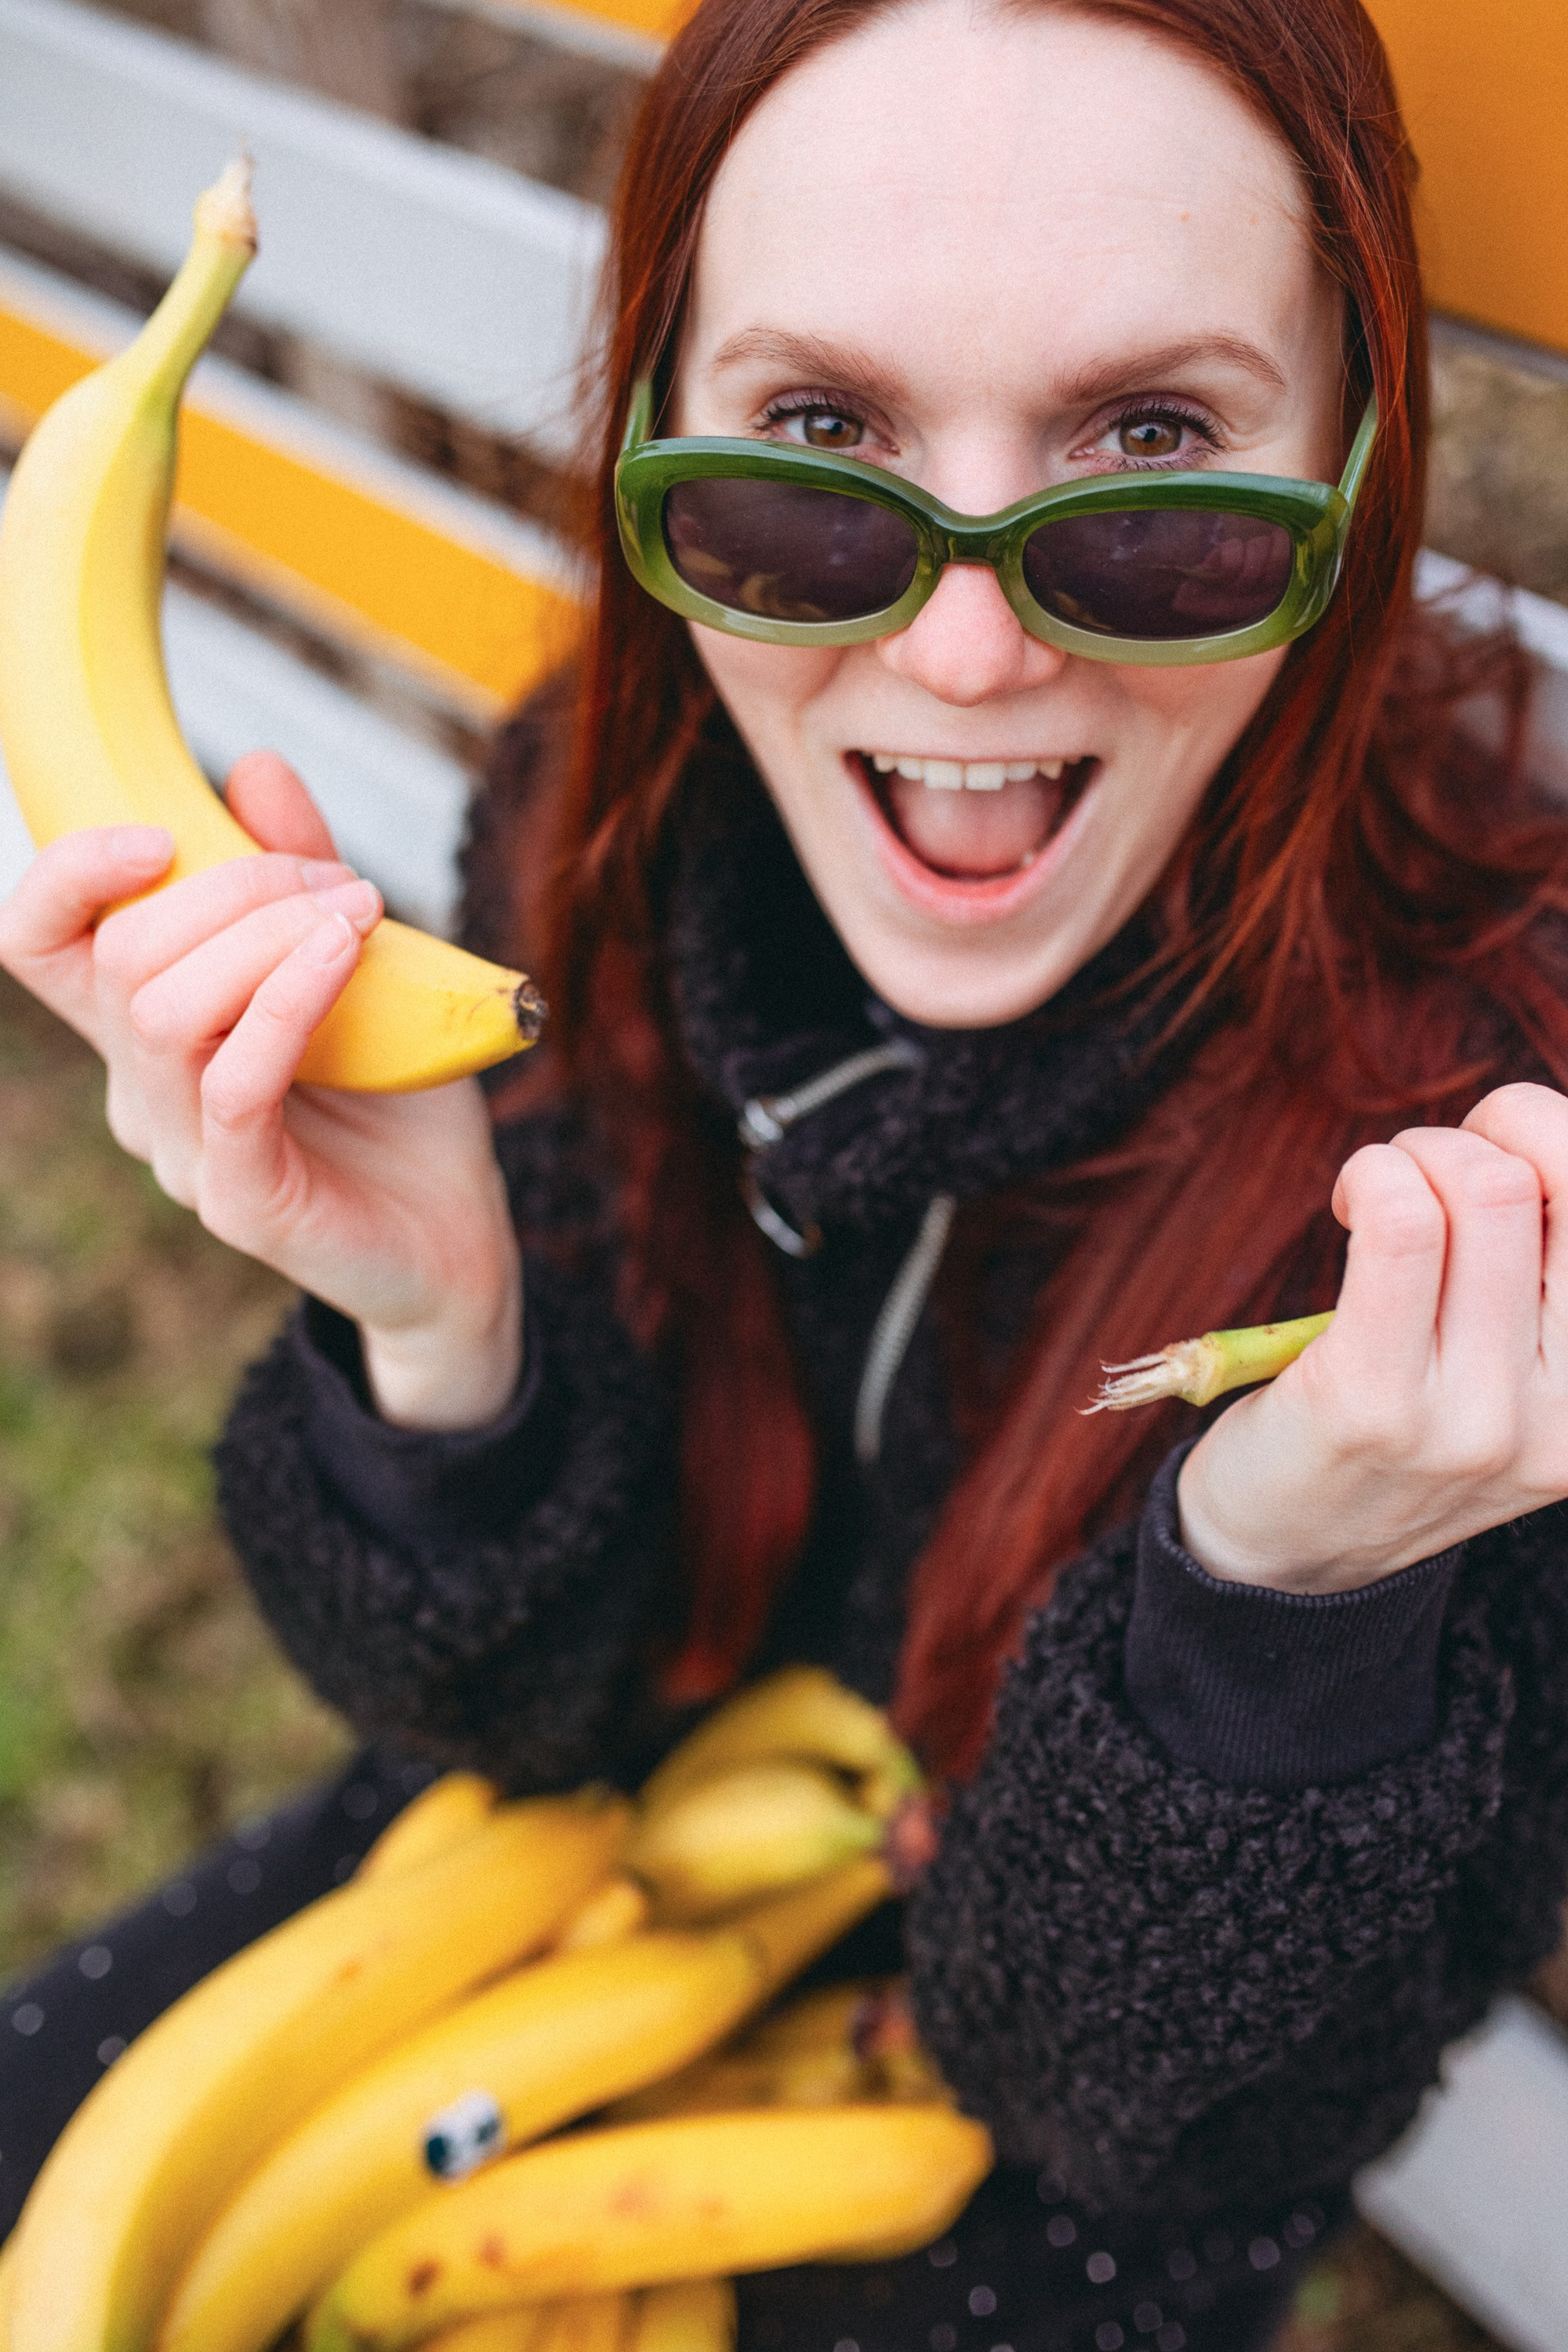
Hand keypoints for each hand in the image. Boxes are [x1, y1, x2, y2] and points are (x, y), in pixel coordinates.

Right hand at [0, 753, 521, 1428]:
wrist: (459, 1235)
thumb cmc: (400, 1105)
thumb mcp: (354, 967)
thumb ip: (299, 878)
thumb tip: (252, 767)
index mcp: (145, 1033)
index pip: (39, 944)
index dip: (66, 875)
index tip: (157, 830)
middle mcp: (144, 1094)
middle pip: (122, 957)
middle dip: (232, 886)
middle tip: (338, 882)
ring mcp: (183, 1154)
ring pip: (163, 1012)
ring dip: (262, 935)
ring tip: (355, 913)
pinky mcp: (240, 1203)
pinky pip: (232, 1083)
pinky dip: (285, 1000)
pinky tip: (341, 955)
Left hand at [1177, 1083, 1567, 1590]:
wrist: (1284, 1557)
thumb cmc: (1395, 1422)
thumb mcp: (1509, 1374)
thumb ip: (1539, 1276)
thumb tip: (1532, 1135)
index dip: (1557, 1139)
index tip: (1501, 1156)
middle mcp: (1563, 1419)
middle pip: (1563, 1183)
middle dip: (1491, 1130)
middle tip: (1428, 1165)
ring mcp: (1474, 1420)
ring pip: (1482, 1191)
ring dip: (1416, 1153)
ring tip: (1377, 1189)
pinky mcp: (1374, 1404)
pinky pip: (1399, 1225)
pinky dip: (1372, 1176)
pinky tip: (1350, 1201)